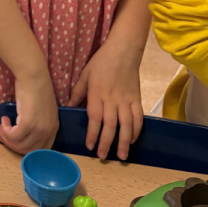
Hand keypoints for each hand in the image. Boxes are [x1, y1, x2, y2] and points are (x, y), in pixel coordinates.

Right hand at [0, 72, 58, 153]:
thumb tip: (22, 133)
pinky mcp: (28, 123)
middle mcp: (48, 131)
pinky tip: (3, 120)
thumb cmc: (36, 87)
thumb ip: (38, 123)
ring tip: (1, 126)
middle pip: (28, 150)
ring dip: (7, 137)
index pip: (39, 150)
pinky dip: (5, 131)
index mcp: (53, 129)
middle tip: (2, 134)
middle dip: (13, 144)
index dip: (24, 147)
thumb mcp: (42, 110)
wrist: (34, 75)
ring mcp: (39, 128)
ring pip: (20, 144)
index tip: (13, 140)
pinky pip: (13, 136)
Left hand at [69, 41, 143, 160]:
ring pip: (126, 124)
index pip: (95, 118)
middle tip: (103, 156)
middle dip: (107, 142)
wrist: (124, 50)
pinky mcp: (137, 99)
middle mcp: (112, 99)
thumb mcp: (85, 74)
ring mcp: (126, 100)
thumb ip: (77, 92)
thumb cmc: (101, 61)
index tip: (89, 146)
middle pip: (110, 125)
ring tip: (122, 156)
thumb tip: (68, 107)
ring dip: (124, 141)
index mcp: (97, 93)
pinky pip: (138, 117)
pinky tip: (133, 140)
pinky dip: (136, 130)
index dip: (92, 133)